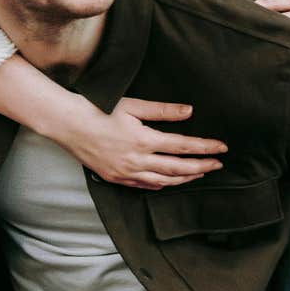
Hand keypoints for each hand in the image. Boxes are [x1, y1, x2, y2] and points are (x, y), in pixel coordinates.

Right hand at [69, 98, 227, 190]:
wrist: (67, 124)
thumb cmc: (98, 109)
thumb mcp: (133, 105)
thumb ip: (163, 110)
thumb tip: (190, 112)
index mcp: (144, 140)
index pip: (183, 147)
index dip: (205, 148)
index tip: (222, 148)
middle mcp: (137, 160)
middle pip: (178, 168)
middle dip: (202, 167)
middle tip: (219, 165)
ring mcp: (125, 172)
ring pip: (163, 181)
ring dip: (184, 178)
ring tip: (200, 173)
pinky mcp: (115, 178)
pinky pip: (144, 186)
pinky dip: (161, 185)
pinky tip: (170, 182)